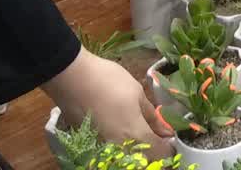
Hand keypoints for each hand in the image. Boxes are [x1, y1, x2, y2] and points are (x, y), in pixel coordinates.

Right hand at [42, 49, 169, 153]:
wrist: (71, 79)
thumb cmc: (108, 81)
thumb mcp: (137, 93)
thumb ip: (152, 116)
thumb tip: (166, 130)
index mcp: (136, 135)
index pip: (162, 154)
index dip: (169, 148)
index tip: (170, 137)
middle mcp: (121, 150)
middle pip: (145, 163)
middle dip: (154, 153)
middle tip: (156, 137)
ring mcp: (103, 151)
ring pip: (128, 161)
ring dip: (137, 153)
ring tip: (138, 136)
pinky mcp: (89, 147)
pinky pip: (111, 156)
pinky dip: (120, 150)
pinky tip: (121, 136)